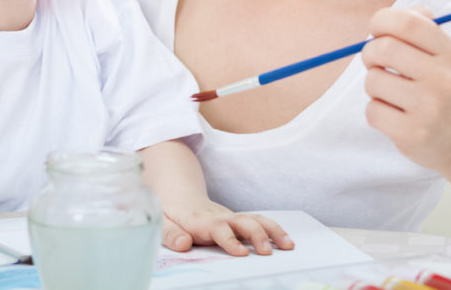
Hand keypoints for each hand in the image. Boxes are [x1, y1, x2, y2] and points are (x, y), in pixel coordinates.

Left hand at [160, 198, 293, 255]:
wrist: (179, 196)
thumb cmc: (171, 213)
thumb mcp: (162, 222)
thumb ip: (171, 235)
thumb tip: (182, 245)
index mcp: (201, 220)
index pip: (218, 229)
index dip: (230, 240)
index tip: (241, 254)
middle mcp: (220, 217)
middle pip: (243, 222)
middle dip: (257, 235)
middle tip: (268, 253)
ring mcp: (232, 217)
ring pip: (255, 219)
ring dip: (273, 231)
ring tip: (288, 245)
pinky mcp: (238, 220)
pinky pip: (259, 222)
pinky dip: (274, 229)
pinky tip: (286, 241)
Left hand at [361, 6, 450, 174]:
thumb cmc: (444, 87)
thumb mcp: (444, 54)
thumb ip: (421, 27)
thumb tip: (388, 16)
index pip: (408, 22)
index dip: (382, 20)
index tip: (377, 29)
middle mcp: (443, 78)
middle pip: (383, 49)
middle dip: (370, 53)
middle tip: (376, 62)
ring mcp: (429, 108)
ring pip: (373, 81)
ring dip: (374, 85)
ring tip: (392, 93)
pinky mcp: (413, 133)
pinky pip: (372, 111)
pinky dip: (376, 111)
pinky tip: (395, 114)